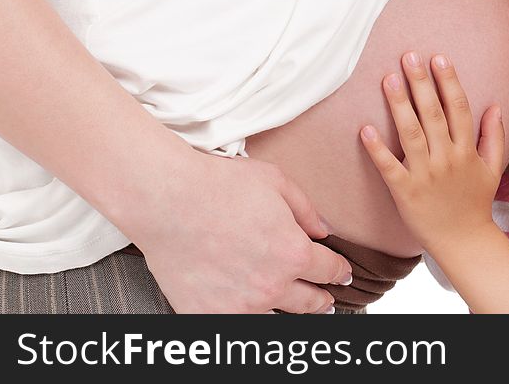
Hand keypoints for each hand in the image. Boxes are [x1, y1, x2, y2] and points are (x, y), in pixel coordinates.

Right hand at [128, 151, 352, 313]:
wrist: (167, 200)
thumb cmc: (218, 185)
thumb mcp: (276, 182)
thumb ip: (306, 210)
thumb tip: (323, 231)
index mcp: (293, 253)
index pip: (329, 270)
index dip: (339, 271)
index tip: (342, 273)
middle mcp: (271, 286)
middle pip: (311, 303)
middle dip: (323, 300)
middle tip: (327, 300)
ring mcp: (239, 306)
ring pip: (277, 320)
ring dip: (290, 314)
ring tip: (295, 311)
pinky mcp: (208, 315)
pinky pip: (238, 326)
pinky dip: (249, 319)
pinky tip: (253, 314)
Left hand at [360, 51, 504, 253]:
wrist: (464, 242)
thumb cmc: (475, 203)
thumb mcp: (492, 168)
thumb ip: (494, 136)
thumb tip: (496, 106)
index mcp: (466, 150)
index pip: (458, 108)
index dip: (448, 81)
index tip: (438, 58)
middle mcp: (446, 159)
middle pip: (434, 114)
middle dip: (421, 83)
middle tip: (408, 56)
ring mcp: (425, 175)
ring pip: (412, 134)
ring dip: (400, 105)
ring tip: (389, 79)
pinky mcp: (405, 192)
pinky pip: (389, 167)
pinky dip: (377, 149)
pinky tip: (365, 129)